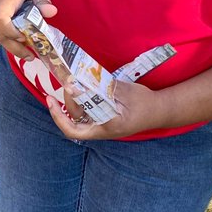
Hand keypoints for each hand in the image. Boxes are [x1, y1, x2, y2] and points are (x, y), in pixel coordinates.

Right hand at [0, 0, 56, 59]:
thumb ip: (42, 0)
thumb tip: (52, 12)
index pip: (1, 18)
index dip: (12, 32)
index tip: (24, 37)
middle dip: (16, 47)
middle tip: (31, 56)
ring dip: (12, 48)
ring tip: (28, 53)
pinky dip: (7, 43)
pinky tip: (18, 44)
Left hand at [46, 80, 172, 140]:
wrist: (160, 110)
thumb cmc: (145, 103)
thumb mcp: (124, 92)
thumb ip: (103, 88)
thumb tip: (80, 81)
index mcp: (106, 128)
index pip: (74, 130)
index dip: (58, 117)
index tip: (51, 100)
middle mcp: (101, 129)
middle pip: (75, 120)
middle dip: (68, 101)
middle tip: (68, 81)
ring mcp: (102, 124)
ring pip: (79, 115)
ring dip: (72, 100)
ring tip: (71, 81)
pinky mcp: (105, 117)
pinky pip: (87, 110)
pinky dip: (81, 99)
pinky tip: (79, 86)